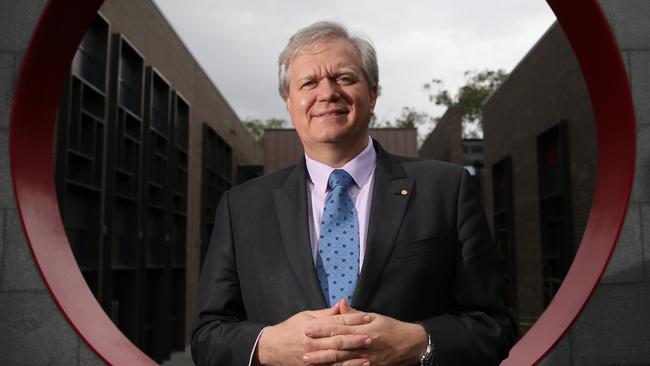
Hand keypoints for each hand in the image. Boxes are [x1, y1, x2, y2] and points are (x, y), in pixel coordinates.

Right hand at [256, 302, 370, 365]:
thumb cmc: (290, 329)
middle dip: (356, 338)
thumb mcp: (306, 316)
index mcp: (312, 327)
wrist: (272, 348)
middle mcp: (312, 343)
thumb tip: (342, 304)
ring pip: (337, 357)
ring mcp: (312, 358)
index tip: (368, 318)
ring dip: (354, 356)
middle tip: (372, 337)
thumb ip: (326, 314)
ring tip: (369, 354)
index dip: (353, 320)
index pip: (337, 322)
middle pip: (338, 339)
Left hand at [303, 301, 427, 365]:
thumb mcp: (373, 316)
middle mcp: (363, 342)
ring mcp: (366, 357)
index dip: (322, 327)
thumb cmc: (390, 328)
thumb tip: (340, 304)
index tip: (307, 328)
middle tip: (302, 343)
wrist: (410, 344)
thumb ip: (354, 314)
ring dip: (324, 359)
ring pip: (341, 358)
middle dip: (318, 344)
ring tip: (308, 359)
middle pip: (337, 343)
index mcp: (363, 327)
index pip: (338, 326)